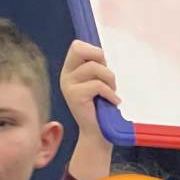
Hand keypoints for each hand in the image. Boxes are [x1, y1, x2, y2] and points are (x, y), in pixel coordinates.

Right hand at [60, 40, 118, 179]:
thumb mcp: (99, 82)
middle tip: (107, 76)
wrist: (98, 134)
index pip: (77, 46)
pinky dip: (110, 93)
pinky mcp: (75, 96)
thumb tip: (102, 53)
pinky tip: (114, 102)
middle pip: (79, 49)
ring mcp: (68, 85)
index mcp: (71, 70)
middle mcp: (66, 76)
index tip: (104, 68)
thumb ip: (97, 67)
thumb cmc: (102, 107)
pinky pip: (98, 85)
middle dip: (100, 58)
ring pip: (94, 67)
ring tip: (112, 92)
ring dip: (109, 79)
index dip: (94, 52)